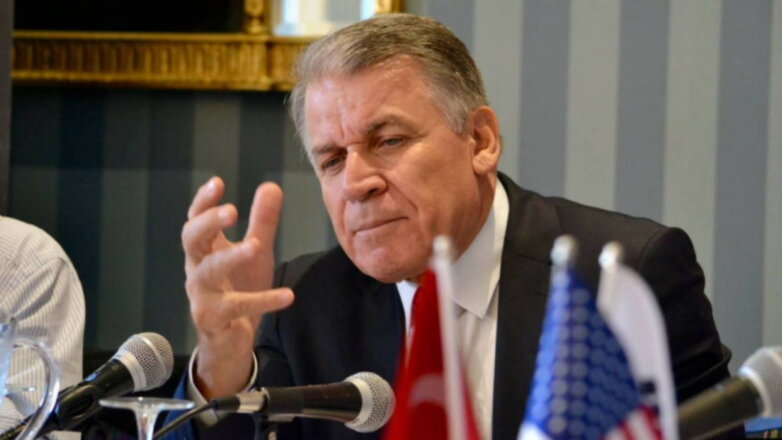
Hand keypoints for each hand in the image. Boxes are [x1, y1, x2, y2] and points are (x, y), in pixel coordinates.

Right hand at [182, 177, 293, 398]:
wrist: (228, 340)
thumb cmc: (237, 288)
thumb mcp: (254, 252)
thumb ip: (262, 222)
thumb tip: (270, 185)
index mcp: (204, 250)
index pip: (196, 221)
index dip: (203, 202)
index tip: (218, 182)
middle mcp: (197, 269)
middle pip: (191, 240)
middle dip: (207, 223)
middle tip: (230, 211)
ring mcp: (202, 295)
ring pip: (208, 272)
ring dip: (230, 257)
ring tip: (255, 246)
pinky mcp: (214, 319)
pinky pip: (238, 307)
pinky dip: (264, 301)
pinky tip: (288, 296)